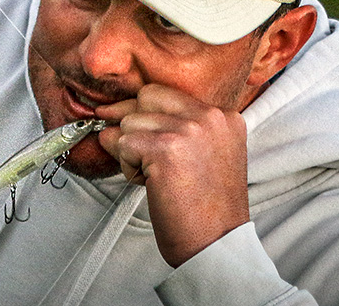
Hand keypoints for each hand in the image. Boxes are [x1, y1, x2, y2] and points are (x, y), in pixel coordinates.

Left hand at [95, 84, 249, 267]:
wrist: (216, 244)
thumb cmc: (206, 208)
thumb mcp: (204, 155)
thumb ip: (173, 128)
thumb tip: (114, 114)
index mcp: (224, 116)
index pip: (165, 93)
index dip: (143, 113)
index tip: (136, 133)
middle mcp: (209, 117)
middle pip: (144, 99)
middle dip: (135, 127)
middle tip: (148, 161)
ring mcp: (188, 130)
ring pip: (129, 123)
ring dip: (131, 153)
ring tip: (157, 178)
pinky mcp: (165, 149)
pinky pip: (122, 144)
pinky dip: (127, 168)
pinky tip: (151, 185)